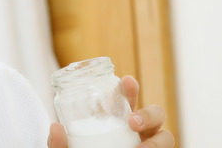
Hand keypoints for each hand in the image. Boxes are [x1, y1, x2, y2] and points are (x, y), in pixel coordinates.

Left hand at [47, 76, 174, 147]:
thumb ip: (59, 143)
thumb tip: (55, 128)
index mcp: (121, 120)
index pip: (129, 98)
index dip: (130, 88)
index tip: (126, 81)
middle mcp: (141, 131)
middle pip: (156, 114)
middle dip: (148, 114)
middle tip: (132, 122)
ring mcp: (150, 144)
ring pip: (166, 137)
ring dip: (157, 141)